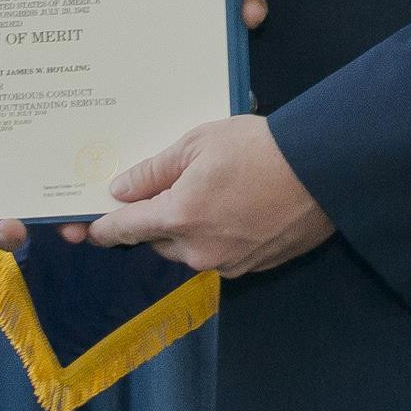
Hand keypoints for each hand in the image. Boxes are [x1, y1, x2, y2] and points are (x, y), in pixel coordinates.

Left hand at [84, 115, 332, 275]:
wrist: (323, 170)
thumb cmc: (259, 148)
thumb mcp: (198, 143)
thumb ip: (153, 171)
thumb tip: (119, 191)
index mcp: (177, 218)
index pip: (124, 229)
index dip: (103, 227)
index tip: (87, 229)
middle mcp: (197, 251)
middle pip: (156, 241)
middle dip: (155, 220)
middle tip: (169, 190)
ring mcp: (227, 263)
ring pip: (188, 251)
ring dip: (187, 230)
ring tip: (210, 194)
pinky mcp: (253, 267)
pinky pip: (219, 254)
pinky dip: (218, 236)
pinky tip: (236, 209)